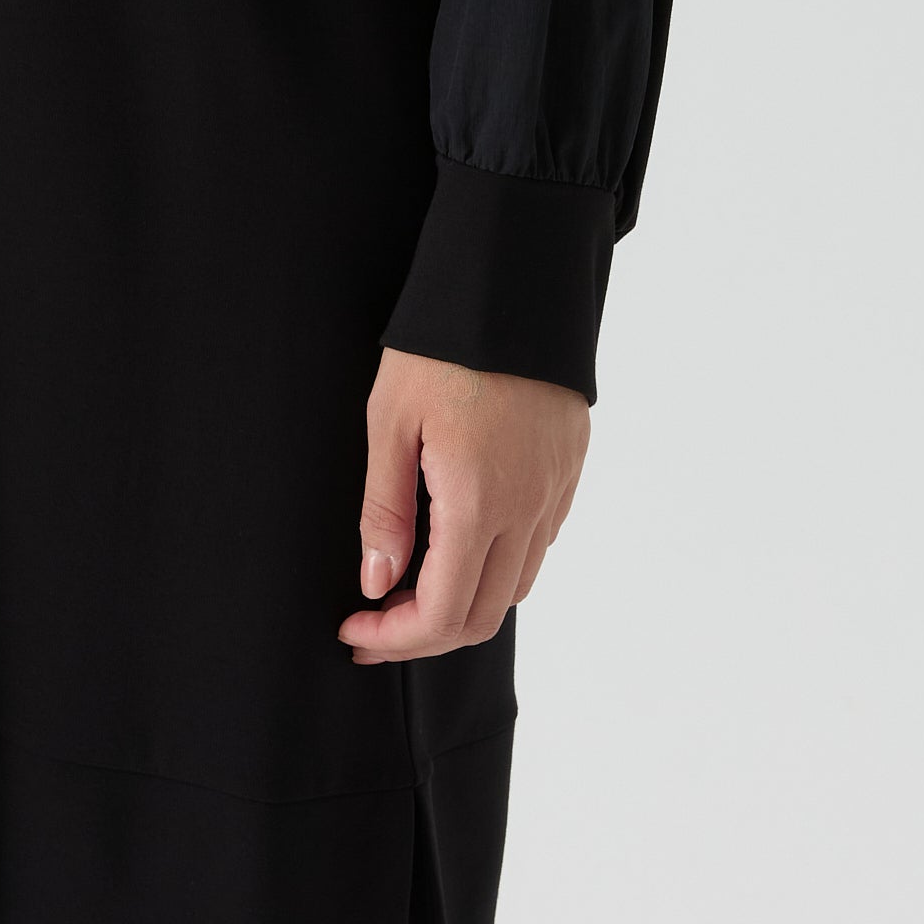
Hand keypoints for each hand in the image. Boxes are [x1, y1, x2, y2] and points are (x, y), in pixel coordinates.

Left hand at [339, 348, 589, 660]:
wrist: (514, 283)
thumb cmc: (441, 345)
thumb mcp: (390, 420)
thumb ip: (385, 510)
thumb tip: (377, 584)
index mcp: (477, 504)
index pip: (440, 615)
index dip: (394, 640)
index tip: (354, 634)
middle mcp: (526, 510)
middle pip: (481, 617)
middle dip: (423, 636)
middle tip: (374, 626)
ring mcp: (554, 491)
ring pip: (516, 587)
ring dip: (464, 604)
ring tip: (412, 588)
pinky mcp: (568, 469)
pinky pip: (539, 543)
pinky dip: (500, 566)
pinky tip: (461, 541)